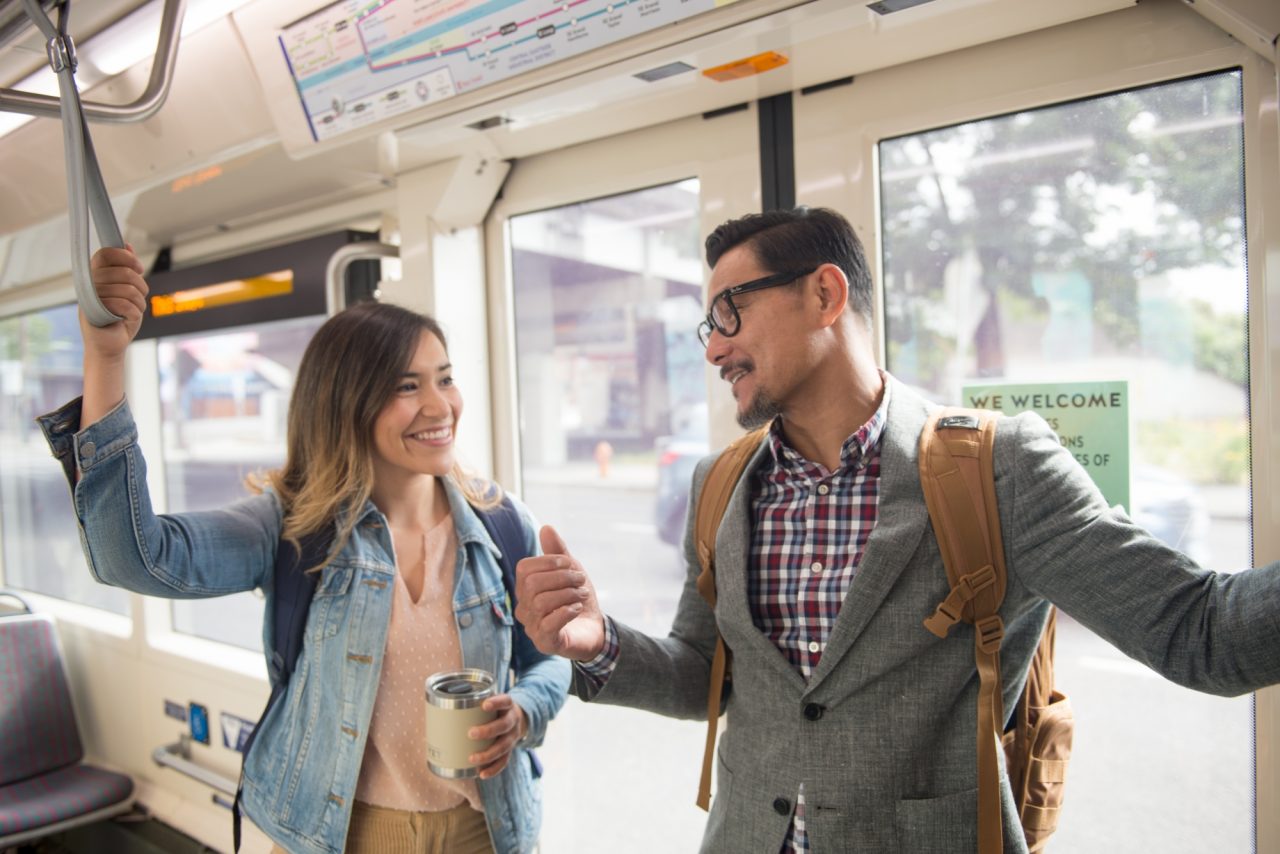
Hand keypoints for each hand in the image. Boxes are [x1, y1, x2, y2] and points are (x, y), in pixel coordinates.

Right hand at [81, 246, 147, 361]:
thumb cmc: (118, 318)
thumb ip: (125, 268)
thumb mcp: (127, 290)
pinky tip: (128, 319)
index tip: (138, 268)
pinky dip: (134, 314)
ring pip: (128, 290)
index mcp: (94, 275)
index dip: (126, 257)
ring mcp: (90, 299)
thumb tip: (127, 244)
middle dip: (141, 286)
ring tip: (133, 311)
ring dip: (139, 303)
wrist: (109, 346)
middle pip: (124, 272)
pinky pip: (124, 305)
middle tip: (139, 297)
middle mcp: (89, 284)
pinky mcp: (94, 314)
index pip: (106, 253)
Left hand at [467, 694, 525, 778]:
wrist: (516, 720)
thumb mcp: (491, 701)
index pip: (505, 701)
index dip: (496, 703)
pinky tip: (482, 773)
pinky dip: (493, 769)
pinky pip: (503, 761)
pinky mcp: (510, 751)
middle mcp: (513, 721)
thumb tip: (437, 703)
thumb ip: (472, 703)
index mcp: (508, 706)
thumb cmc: (495, 710)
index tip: (484, 705)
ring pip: (503, 746)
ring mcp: (512, 737)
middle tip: (470, 733)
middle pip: (504, 725)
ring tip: (472, 759)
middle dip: (488, 731)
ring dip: (488, 754)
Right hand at [514, 526, 604, 660]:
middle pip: (532, 584)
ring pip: (540, 602)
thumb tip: (546, 528)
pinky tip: (577, 608)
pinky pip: (548, 624)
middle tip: (581, 580)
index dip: (549, 562)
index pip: (525, 568)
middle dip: (562, 577)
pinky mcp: (544, 643)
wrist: (594, 630)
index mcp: (525, 588)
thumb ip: (558, 552)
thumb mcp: (571, 571)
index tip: (571, 564)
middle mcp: (523, 608)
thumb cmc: (577, 599)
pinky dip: (567, 611)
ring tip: (582, 594)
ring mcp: (531, 627)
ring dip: (567, 594)